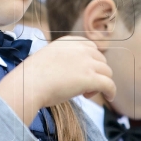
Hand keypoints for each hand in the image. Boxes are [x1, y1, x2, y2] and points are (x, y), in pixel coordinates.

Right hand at [0, 37, 115, 124]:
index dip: (91, 60)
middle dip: (95, 72)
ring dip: (100, 83)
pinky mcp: (90, 79)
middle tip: (83, 86)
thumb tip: (68, 73)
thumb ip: (60, 60)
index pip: (90, 46)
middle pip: (101, 59)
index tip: (85, 71)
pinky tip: (109, 97)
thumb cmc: (31, 77)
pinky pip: (109, 84)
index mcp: (67, 42)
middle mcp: (79, 49)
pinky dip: (111, 91)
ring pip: (107, 72)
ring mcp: (86, 63)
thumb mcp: (46, 59)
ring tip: (86, 94)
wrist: (29, 85)